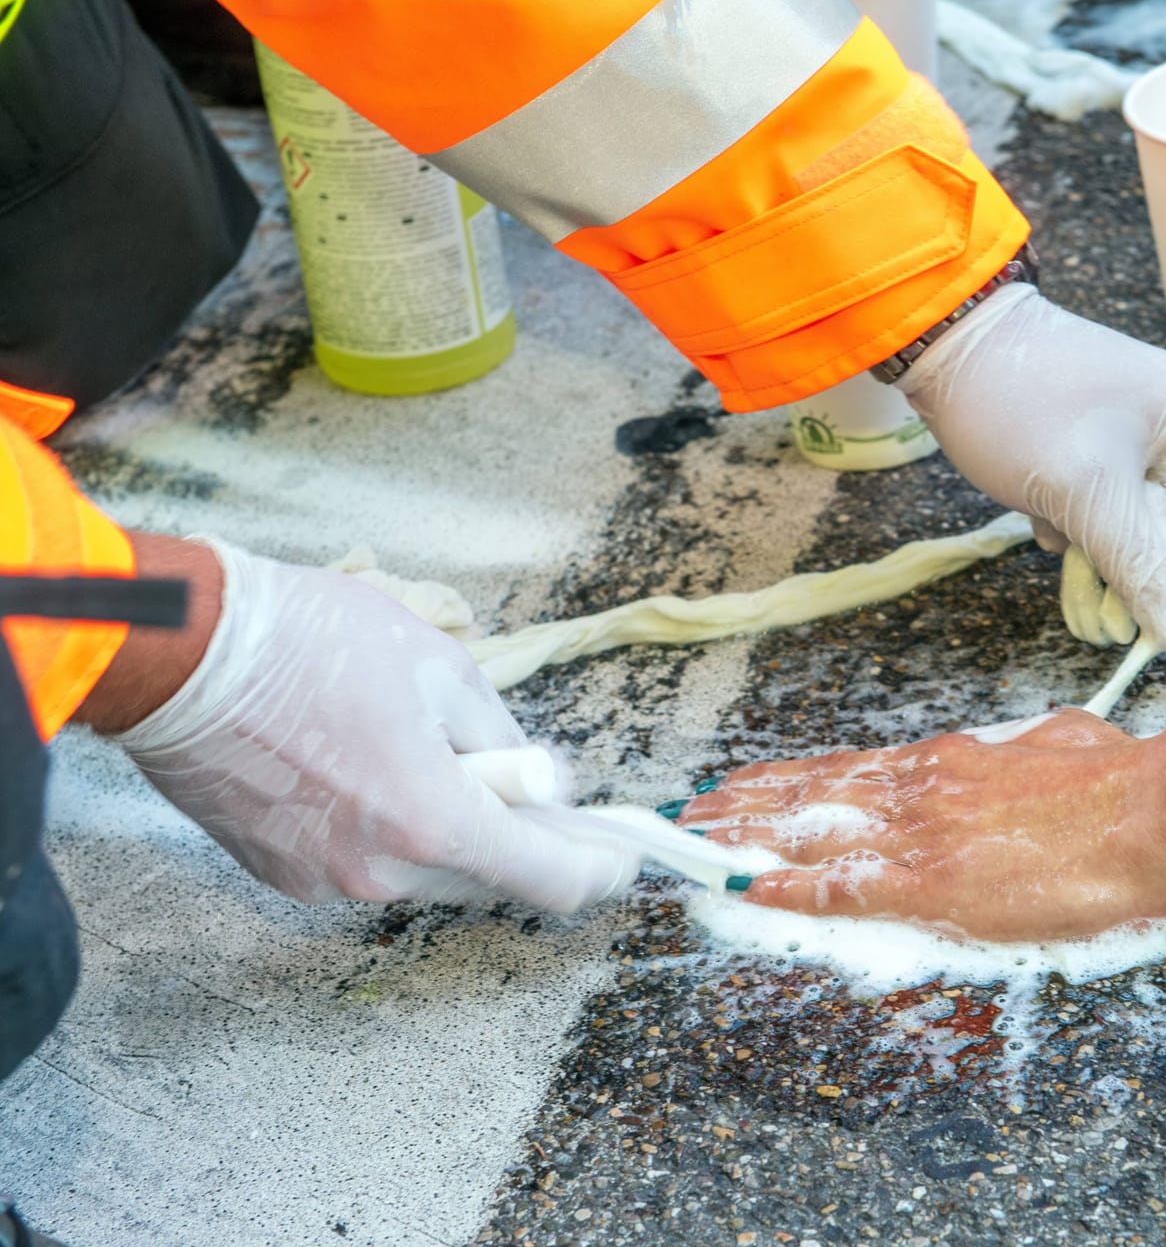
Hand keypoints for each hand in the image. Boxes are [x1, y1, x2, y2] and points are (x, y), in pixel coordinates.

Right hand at [97, 537, 648, 910]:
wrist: (179, 655)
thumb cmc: (311, 644)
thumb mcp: (444, 670)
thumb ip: (507, 743)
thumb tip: (547, 784)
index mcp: (431, 822)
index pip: (550, 879)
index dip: (599, 866)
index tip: (624, 850)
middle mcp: (381, 872)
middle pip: (490, 876)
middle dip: (523, 834)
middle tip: (538, 782)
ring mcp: (324, 882)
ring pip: (429, 871)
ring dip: (453, 827)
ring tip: (435, 752)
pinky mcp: (280, 874)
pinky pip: (368, 864)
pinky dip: (391, 829)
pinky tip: (374, 768)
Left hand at [678, 668, 1165, 940]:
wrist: (1153, 814)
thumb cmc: (1122, 780)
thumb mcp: (1061, 742)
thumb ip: (1024, 752)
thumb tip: (1025, 753)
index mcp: (953, 762)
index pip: (855, 770)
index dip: (799, 779)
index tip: (758, 783)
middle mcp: (922, 790)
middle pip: (817, 794)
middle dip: (753, 805)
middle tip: (698, 810)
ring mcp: (921, 835)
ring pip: (811, 831)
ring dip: (747, 837)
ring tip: (697, 841)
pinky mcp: (932, 883)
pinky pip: (839, 884)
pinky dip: (785, 883)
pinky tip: (745, 884)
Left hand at [900, 285, 1165, 658]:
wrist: (949, 344)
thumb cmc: (1021, 403)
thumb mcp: (1085, 492)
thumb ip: (1143, 569)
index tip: (1123, 550)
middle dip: (1129, 555)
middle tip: (1077, 534)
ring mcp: (1146, 445)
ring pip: (1143, 538)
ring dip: (1094, 542)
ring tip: (1052, 509)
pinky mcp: (1105, 456)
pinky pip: (1108, 520)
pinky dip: (1073, 523)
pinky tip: (1040, 500)